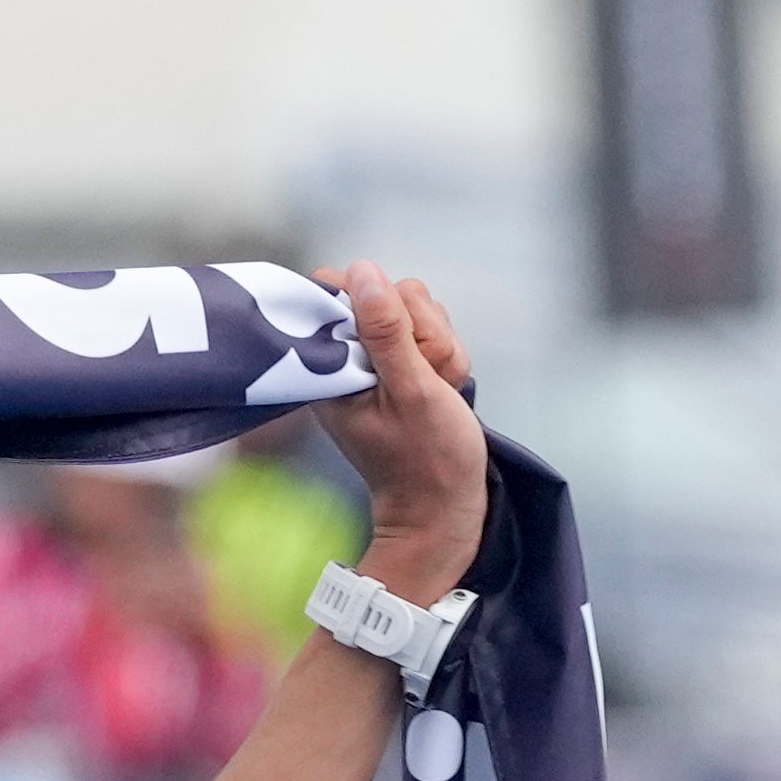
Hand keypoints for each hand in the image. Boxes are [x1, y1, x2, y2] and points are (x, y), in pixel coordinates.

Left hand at [305, 261, 488, 603]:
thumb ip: (386, 329)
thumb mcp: (410, 390)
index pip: (346, 288)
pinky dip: (447, 362)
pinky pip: (434, 336)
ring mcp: (381, 360)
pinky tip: (445, 392)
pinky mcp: (406, 367)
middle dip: (423, 332)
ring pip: (420, 313)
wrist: (445, 509)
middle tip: (426, 379)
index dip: (382, 304)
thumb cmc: (427, 460)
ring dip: (440, 349)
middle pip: (392, 295)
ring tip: (437, 393)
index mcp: (333, 360)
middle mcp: (352, 355)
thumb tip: (364, 271)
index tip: (399, 343)